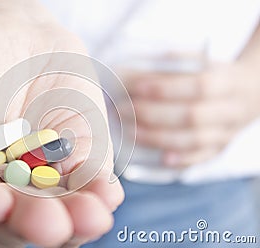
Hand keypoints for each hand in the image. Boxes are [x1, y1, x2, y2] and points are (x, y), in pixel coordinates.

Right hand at [0, 5, 122, 247]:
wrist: (8, 29)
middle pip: (10, 223)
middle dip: (29, 223)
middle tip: (47, 224)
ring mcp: (38, 177)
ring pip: (54, 212)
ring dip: (73, 222)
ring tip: (88, 219)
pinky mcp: (75, 158)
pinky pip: (88, 183)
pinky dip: (98, 193)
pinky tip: (106, 198)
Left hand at [123, 62, 259, 167]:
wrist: (251, 94)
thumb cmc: (214, 76)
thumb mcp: (202, 63)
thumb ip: (175, 65)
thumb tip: (136, 68)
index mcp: (227, 82)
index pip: (198, 86)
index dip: (166, 88)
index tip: (136, 87)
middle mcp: (231, 110)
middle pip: (192, 117)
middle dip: (153, 114)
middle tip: (123, 110)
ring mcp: (227, 133)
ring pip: (195, 140)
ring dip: (159, 138)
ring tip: (130, 132)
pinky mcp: (220, 148)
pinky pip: (201, 158)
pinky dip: (181, 160)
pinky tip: (161, 159)